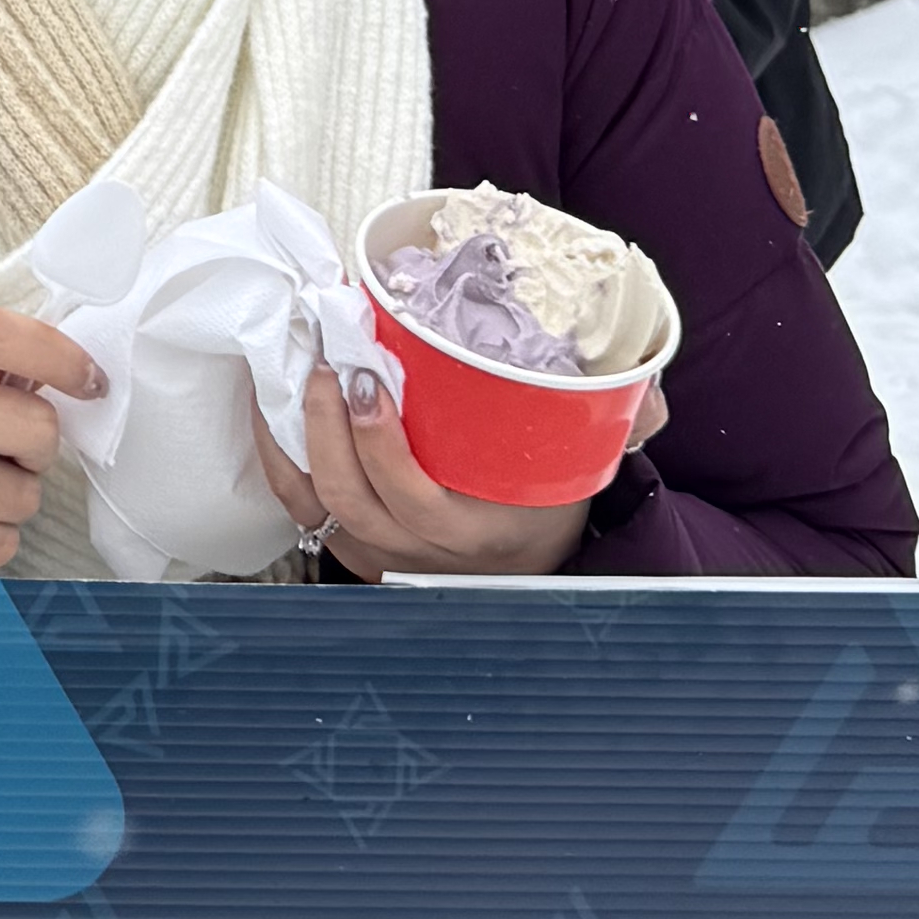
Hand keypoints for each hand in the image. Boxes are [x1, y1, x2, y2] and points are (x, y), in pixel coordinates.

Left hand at [254, 357, 666, 578]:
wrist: (528, 558)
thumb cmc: (550, 498)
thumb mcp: (589, 466)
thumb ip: (622, 426)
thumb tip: (647, 392)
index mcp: (476, 533)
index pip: (416, 500)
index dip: (382, 444)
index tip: (372, 380)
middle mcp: (419, 551)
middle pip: (353, 497)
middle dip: (329, 427)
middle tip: (327, 361)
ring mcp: (380, 551)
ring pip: (318, 504)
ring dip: (297, 437)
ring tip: (299, 373)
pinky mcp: (351, 543)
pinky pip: (298, 506)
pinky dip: (279, 456)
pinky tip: (272, 405)